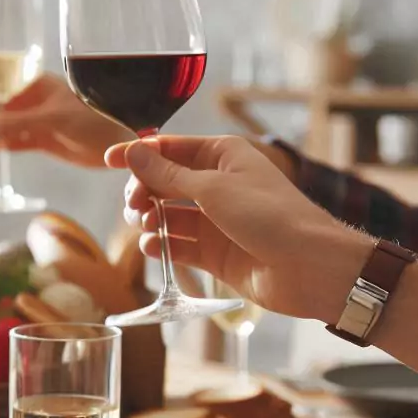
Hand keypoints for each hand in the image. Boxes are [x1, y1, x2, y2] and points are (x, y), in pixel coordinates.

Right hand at [0, 74, 129, 167]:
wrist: (114, 143)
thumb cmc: (91, 120)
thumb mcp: (52, 119)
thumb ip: (20, 122)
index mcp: (41, 84)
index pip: (9, 84)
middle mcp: (38, 101)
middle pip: (5, 106)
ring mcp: (39, 121)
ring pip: (10, 125)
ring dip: (0, 132)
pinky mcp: (43, 140)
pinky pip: (18, 141)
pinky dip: (8, 144)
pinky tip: (1, 147)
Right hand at [105, 135, 370, 322]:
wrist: (310, 267)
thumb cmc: (271, 217)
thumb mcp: (213, 189)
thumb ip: (167, 175)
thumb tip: (133, 153)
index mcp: (223, 156)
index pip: (170, 149)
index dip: (138, 154)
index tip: (108, 161)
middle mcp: (217, 184)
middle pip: (164, 182)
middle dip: (143, 191)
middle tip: (135, 205)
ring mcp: (215, 220)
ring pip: (167, 214)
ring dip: (150, 218)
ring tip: (146, 226)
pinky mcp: (214, 252)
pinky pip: (177, 244)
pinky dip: (161, 244)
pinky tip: (152, 246)